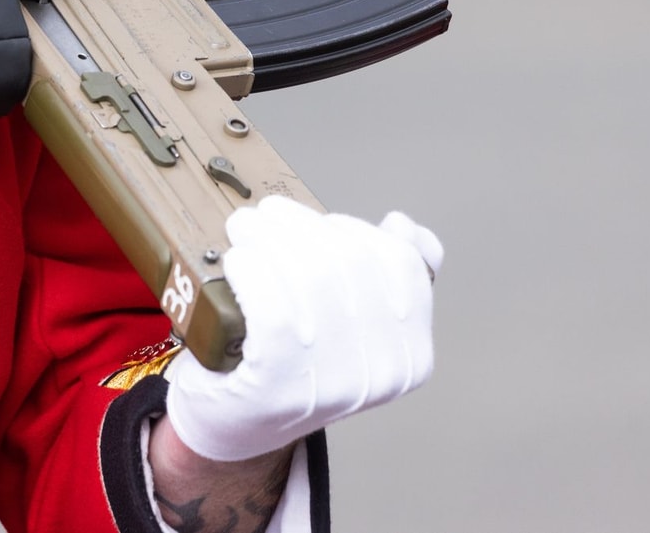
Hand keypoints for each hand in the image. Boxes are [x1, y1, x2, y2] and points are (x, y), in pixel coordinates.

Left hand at [163, 195, 441, 461]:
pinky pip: (271, 306)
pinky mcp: (277, 386)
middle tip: (262, 217)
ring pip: (309, 276)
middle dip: (299, 226)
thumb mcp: (354, 328)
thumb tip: (401, 226)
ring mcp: (331, 382)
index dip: (355, 229)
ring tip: (244, 228)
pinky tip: (237, 265)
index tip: (319, 222)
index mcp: (412, 355)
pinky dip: (252, 272)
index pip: (400, 264)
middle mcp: (383, 372)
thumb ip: (388, 278)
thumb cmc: (293, 367)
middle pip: (348, 262)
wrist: (241, 431)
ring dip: (269, 237)